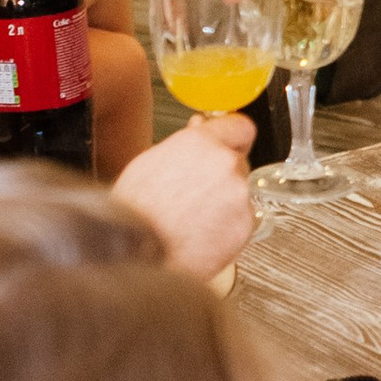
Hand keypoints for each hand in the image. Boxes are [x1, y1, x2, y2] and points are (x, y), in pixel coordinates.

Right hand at [113, 113, 254, 281]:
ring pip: (240, 194)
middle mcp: (224, 163)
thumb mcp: (150, 163)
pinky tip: (200, 234)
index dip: (233, 138)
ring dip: (225, 203)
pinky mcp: (245, 225)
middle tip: (196, 194)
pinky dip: (227, 228)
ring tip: (192, 218)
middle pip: (238, 162)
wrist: (138, 253)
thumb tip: (199, 131)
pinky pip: (242, 221)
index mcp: (199, 142)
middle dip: (223, 175)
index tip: (232, 144)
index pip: (240, 126)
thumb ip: (184, 146)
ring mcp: (238, 195)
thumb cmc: (134, 211)